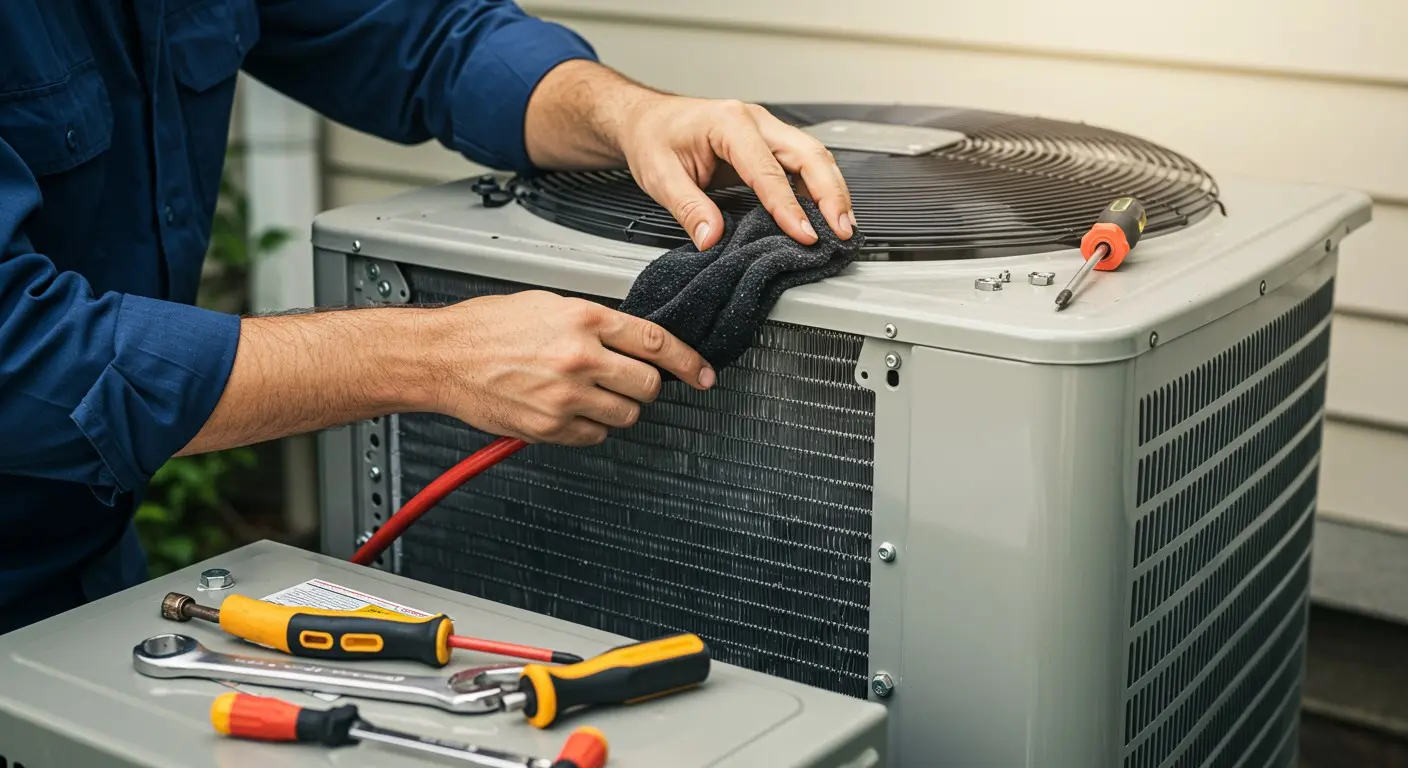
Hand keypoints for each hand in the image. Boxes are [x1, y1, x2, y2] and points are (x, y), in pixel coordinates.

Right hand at [423, 291, 713, 445]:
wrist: (442, 357)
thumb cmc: (487, 327)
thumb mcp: (548, 304)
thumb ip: (594, 321)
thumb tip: (632, 338)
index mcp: (583, 319)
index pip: (656, 342)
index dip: (688, 361)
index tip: (703, 373)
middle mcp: (579, 358)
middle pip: (648, 386)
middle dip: (645, 385)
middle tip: (628, 378)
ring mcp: (565, 397)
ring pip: (626, 415)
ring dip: (618, 407)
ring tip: (589, 392)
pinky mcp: (549, 427)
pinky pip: (594, 435)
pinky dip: (590, 426)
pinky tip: (568, 408)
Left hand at [618, 95, 854, 250]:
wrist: (647, 119)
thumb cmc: (654, 138)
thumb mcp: (660, 176)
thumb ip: (688, 208)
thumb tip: (711, 238)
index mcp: (729, 123)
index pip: (769, 170)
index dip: (789, 207)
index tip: (804, 235)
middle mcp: (755, 121)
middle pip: (808, 155)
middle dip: (830, 195)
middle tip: (841, 231)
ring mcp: (766, 130)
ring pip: (814, 157)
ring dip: (832, 192)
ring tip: (843, 228)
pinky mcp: (770, 144)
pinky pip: (803, 164)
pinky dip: (819, 188)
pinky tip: (826, 214)